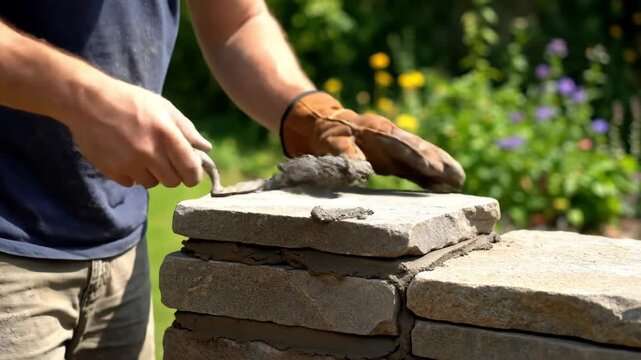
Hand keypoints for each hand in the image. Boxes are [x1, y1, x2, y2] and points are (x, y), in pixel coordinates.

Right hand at [65, 78, 211, 187]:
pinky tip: (125, 155)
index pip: (190, 169)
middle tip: (164, 159)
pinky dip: (132, 174)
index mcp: (166, 135)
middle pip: (173, 182)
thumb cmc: (131, 101)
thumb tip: (206, 148)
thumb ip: (186, 129)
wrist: (88, 101)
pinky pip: (131, 183)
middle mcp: (149, 152)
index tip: (190, 172)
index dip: (193, 175)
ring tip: (141, 152)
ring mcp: (129, 163)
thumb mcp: (163, 107)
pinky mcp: (112, 171)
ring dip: (151, 173)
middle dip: (172, 173)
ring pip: (152, 184)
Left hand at [280, 91, 464, 191]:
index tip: (432, 167)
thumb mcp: (333, 144)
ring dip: (442, 167)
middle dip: (439, 162)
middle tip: (457, 176)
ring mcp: (397, 147)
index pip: (402, 144)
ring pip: (424, 156)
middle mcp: (393, 137)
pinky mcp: (396, 158)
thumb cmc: (330, 136)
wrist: (328, 125)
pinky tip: (445, 186)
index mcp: (378, 131)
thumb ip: (346, 156)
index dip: (417, 156)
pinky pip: (417, 167)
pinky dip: (431, 176)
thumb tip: (360, 171)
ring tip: (460, 180)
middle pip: (421, 148)